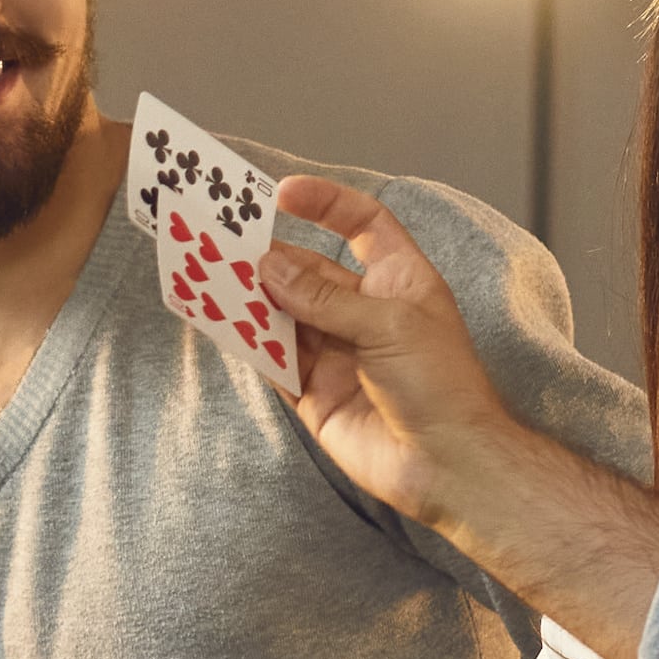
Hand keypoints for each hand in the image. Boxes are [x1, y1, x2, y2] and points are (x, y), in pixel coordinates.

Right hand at [256, 177, 524, 538]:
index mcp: (398, 282)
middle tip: (225, 240)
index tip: (282, 193)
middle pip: (310, 271)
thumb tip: (269, 266)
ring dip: (253, 298)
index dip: (327, 203)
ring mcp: (337, 354)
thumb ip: (324, 296)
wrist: (448, 465)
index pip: (363, 226)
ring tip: (211, 275)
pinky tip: (222, 323)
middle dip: (271, 256)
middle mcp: (365, 313)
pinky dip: (249, 343)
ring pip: (285, 315)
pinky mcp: (314, 394)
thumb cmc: (441, 384)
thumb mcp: (388, 323)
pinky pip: (274, 361)